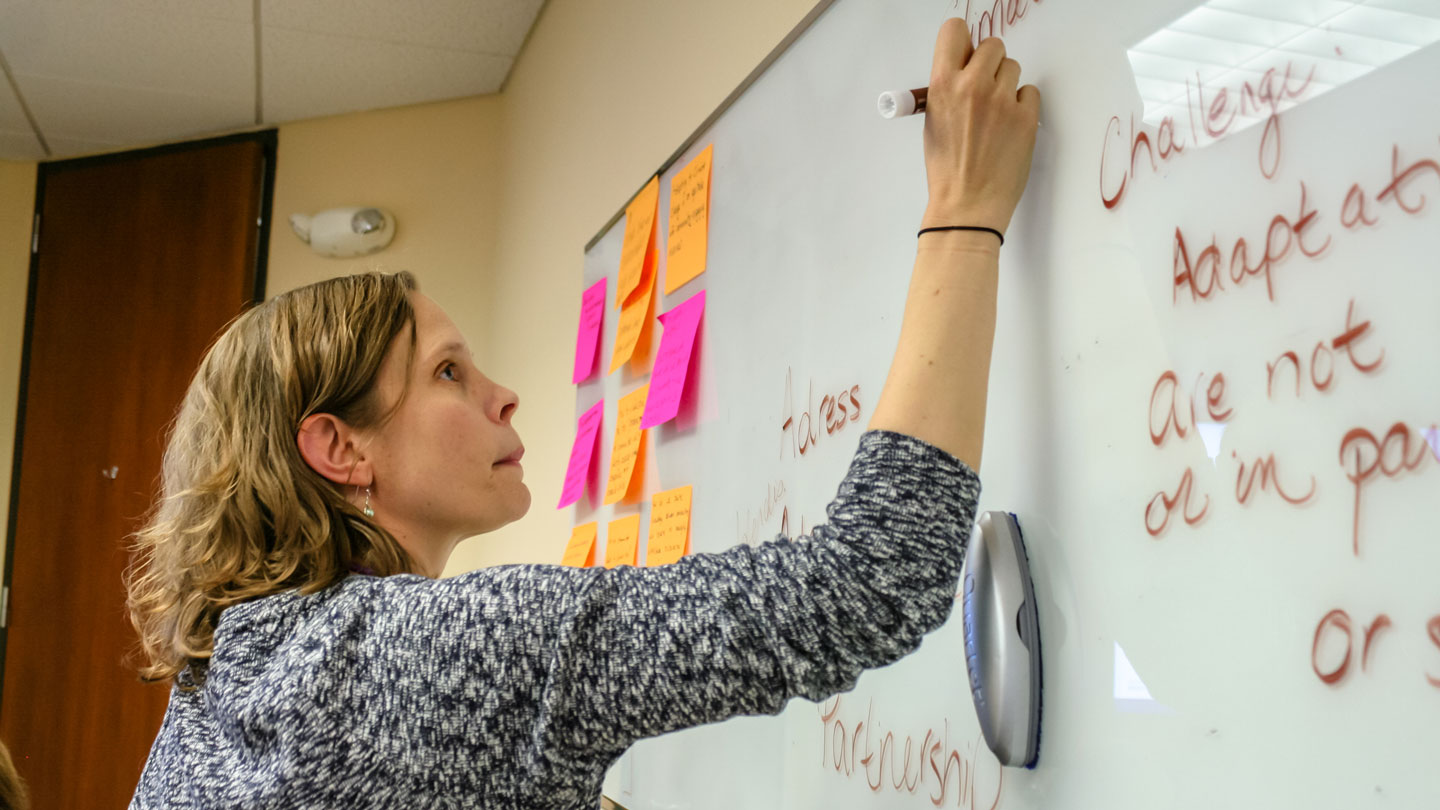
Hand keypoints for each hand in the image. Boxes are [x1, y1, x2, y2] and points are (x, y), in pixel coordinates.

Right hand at [920, 19, 1040, 237]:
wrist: (967, 205)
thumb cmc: (947, 169)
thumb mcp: (933, 121)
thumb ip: (949, 88)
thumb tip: (965, 66)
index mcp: (943, 85)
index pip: (955, 31)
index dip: (963, 41)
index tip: (967, 53)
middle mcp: (973, 86)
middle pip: (993, 45)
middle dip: (990, 63)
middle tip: (985, 88)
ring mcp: (1002, 101)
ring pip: (1013, 67)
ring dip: (1006, 84)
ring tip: (996, 114)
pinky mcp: (1026, 117)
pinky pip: (1030, 92)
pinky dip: (1022, 105)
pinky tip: (1010, 126)